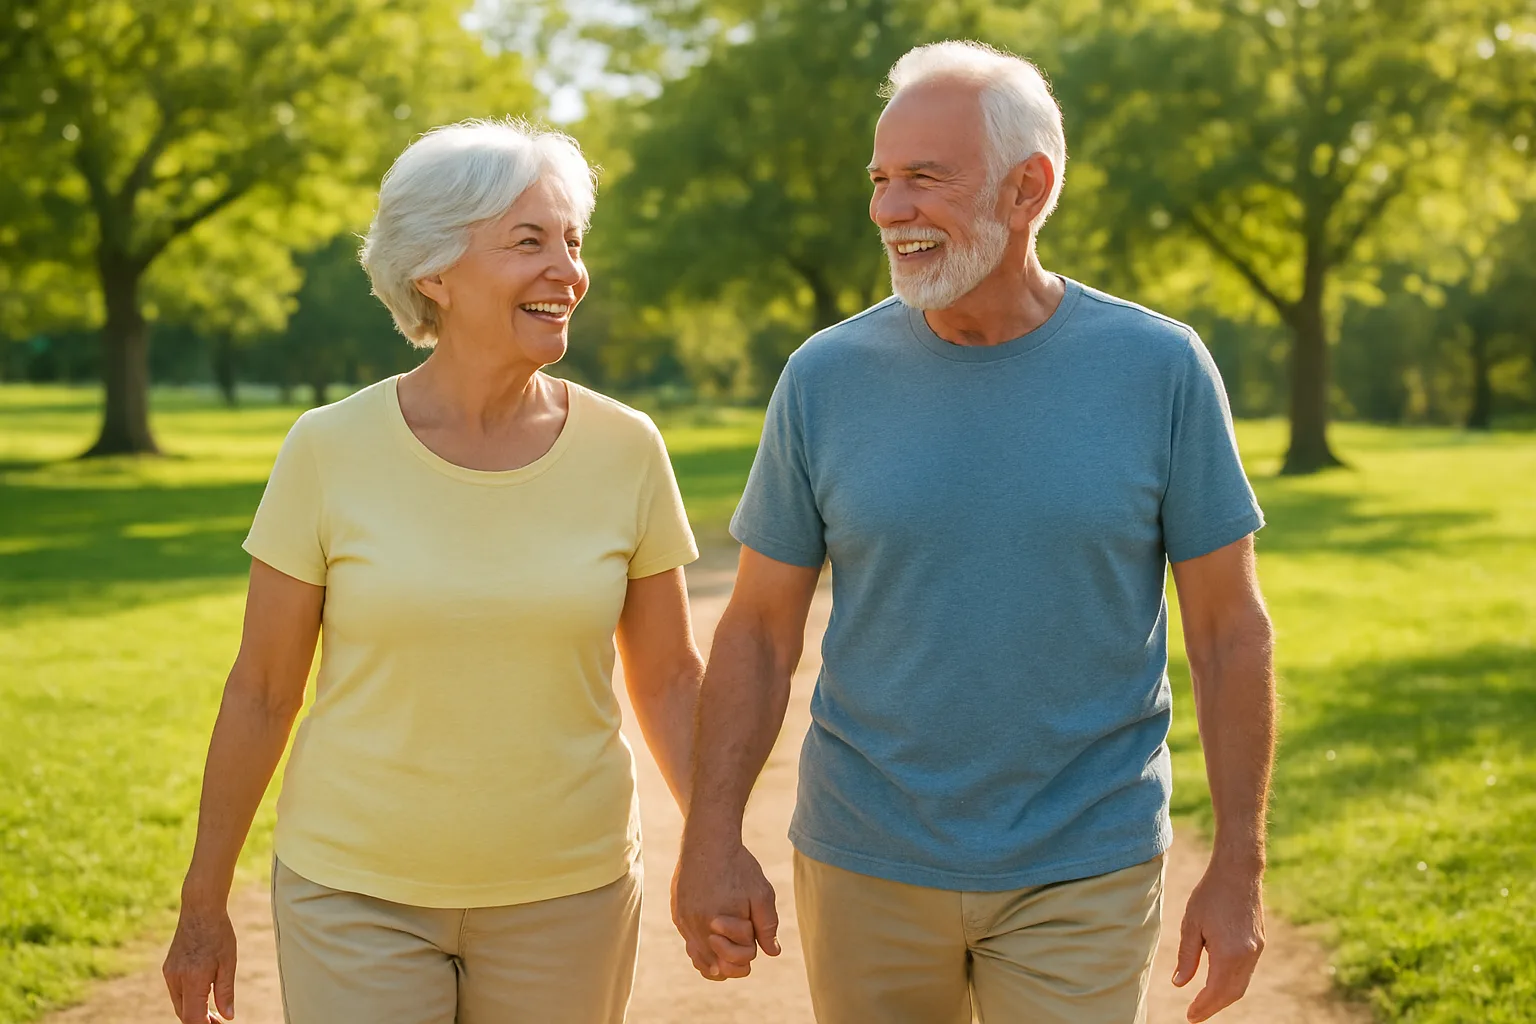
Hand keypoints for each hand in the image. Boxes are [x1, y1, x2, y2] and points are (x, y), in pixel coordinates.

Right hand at [162, 898, 236, 1022]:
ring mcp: (169, 973)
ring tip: (213, 1012)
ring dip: (194, 1011)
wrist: (200, 909)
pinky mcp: (168, 968)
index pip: (193, 1017)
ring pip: (179, 1004)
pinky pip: (177, 992)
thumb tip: (228, 1017)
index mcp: (193, 979)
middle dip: (200, 1021)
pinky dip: (188, 999)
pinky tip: (203, 995)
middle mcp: (176, 978)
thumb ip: (226, 992)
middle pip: (184, 1014)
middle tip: (219, 1021)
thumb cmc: (218, 934)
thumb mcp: (228, 963)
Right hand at [672, 833, 779, 980]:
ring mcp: (684, 922)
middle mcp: (696, 927)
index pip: (736, 961)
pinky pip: (689, 942)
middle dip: (732, 957)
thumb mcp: (761, 894)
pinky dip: (702, 944)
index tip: (751, 932)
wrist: (708, 841)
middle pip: (716, 966)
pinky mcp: (677, 914)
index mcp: (717, 925)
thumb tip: (772, 952)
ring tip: (728, 942)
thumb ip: (767, 926)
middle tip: (742, 942)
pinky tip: (713, 934)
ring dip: (716, 955)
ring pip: (700, 957)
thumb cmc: (738, 867)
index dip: (749, 950)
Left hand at [1172, 854, 1265, 1021]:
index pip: (1215, 992)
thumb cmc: (1210, 895)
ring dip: (1223, 997)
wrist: (1238, 873)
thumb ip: (1187, 957)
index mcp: (1229, 953)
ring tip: (1204, 1003)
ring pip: (1241, 985)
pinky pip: (1246, 973)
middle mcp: (1247, 956)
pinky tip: (1218, 982)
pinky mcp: (1260, 943)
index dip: (1202, 1007)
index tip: (1189, 1017)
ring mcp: (1257, 950)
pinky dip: (1232, 983)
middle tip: (1195, 1015)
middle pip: (1231, 994)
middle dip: (1213, 1007)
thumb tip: (1180, 984)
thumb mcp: (1191, 925)